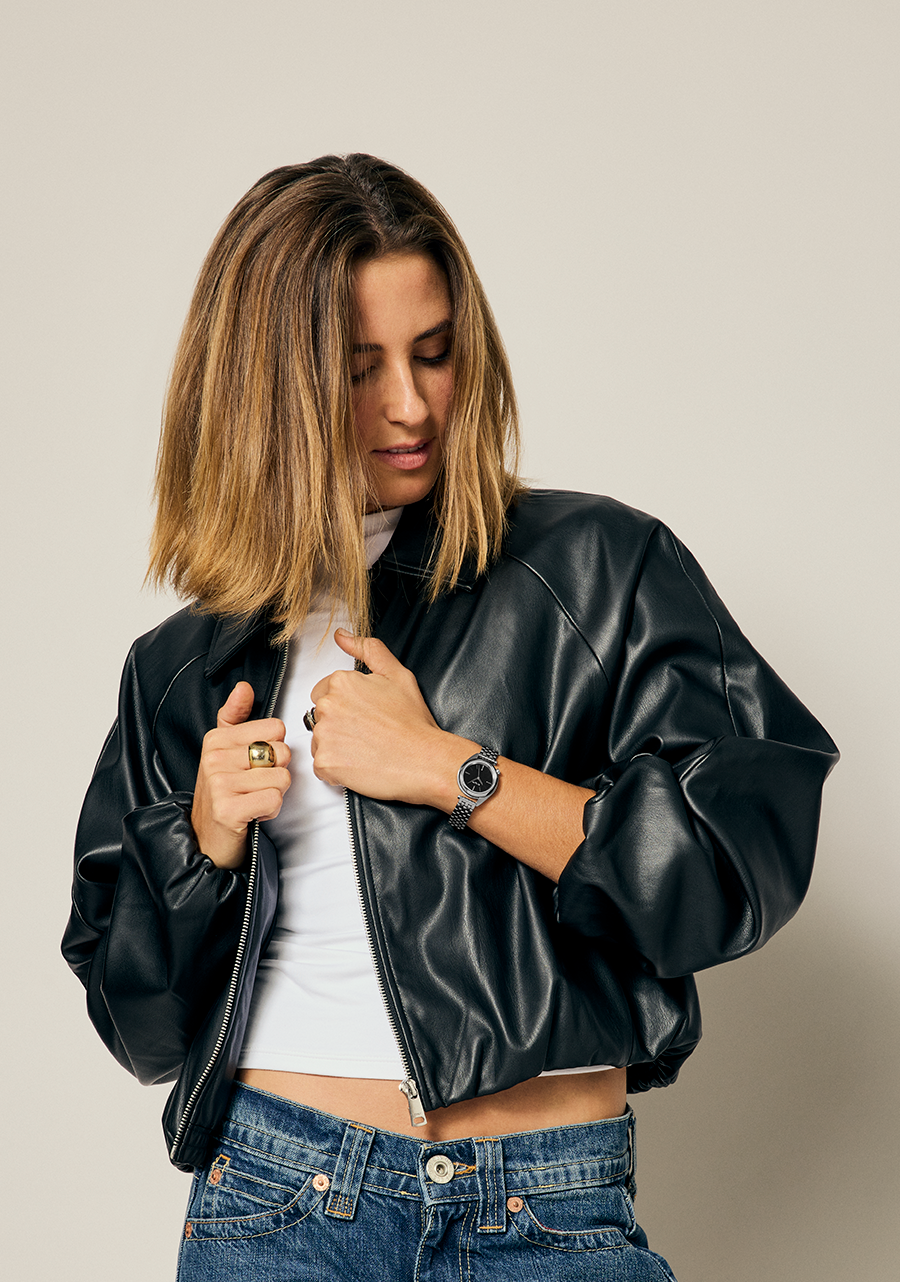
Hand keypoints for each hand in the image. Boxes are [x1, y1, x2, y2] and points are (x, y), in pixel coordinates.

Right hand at [191, 682, 291, 868]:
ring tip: (252, 801)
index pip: (276, 729)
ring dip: (274, 795)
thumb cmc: (223, 792)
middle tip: (254, 787)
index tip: (254, 766)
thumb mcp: (224, 751)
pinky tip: (252, 814)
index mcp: (217, 739)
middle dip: (277, 774)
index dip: (274, 750)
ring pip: (282, 779)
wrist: (205, 839)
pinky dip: (270, 811)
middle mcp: (214, 758)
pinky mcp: (228, 810)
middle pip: (282, 753)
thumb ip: (234, 717)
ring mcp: (219, 783)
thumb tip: (244, 687)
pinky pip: (274, 800)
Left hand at [310, 630, 457, 805]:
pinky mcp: (325, 762)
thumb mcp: (397, 675)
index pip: (325, 692)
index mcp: (341, 682)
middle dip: (340, 724)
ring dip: (337, 747)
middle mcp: (328, 706)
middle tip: (368, 733)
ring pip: (320, 741)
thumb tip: (341, 636)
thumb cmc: (413, 723)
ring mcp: (324, 735)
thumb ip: (368, 650)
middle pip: (321, 717)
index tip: (365, 715)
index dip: (347, 705)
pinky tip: (359, 764)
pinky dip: (336, 769)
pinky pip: (321, 766)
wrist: (424, 760)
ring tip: (366, 749)